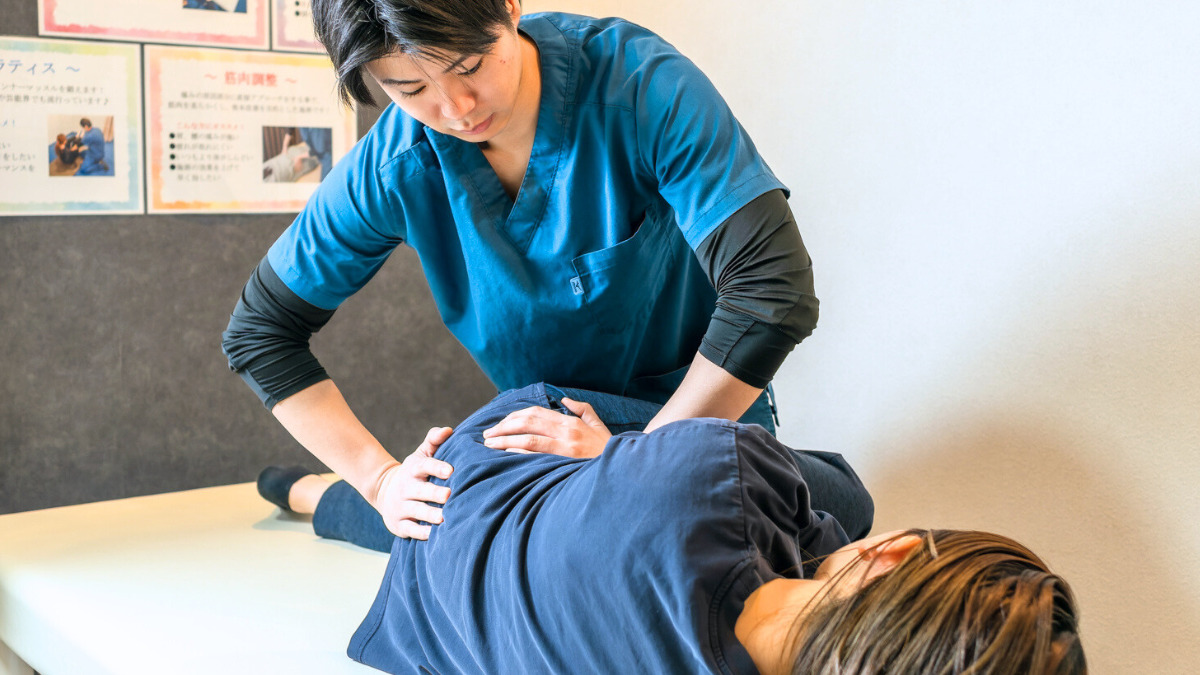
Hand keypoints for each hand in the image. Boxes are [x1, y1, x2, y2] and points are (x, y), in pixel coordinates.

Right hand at [373, 426, 453, 539]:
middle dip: (434, 493)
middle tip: (449, 495)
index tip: (450, 470)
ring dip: (431, 515)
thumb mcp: (421, 454)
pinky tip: (436, 533)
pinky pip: (411, 530)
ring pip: (416, 512)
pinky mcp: (399, 524)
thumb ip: (434, 440)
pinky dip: (423, 532)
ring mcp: (401, 507)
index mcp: (413, 469)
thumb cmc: (415, 472)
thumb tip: (449, 430)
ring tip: (445, 517)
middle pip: (420, 491)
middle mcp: (405, 488)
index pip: (424, 465)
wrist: (384, 491)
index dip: (436, 467)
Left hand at [482, 398, 610, 457]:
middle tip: (487, 434)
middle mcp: (566, 432)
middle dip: (504, 427)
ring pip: (527, 440)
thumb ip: (583, 409)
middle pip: (527, 423)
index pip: (536, 413)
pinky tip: (504, 455)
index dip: (515, 416)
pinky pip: (535, 457)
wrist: (621, 472)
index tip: (501, 423)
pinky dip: (517, 454)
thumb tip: (565, 399)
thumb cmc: (607, 450)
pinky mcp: (563, 464)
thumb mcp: (598, 425)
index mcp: (571, 422)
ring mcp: (564, 449)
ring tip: (489, 444)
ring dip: (504, 440)